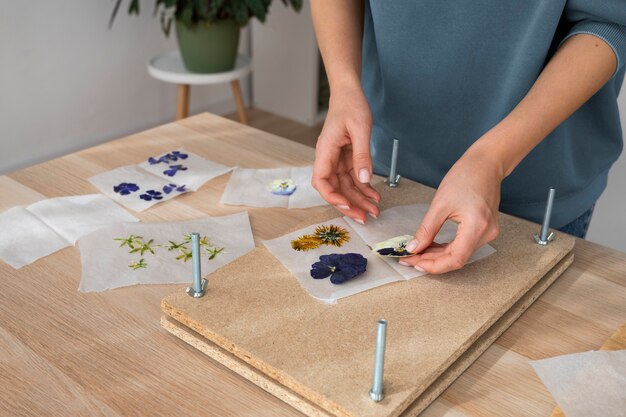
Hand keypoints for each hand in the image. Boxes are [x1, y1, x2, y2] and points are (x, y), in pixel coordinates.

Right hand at [312, 87, 380, 222]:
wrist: (349, 94)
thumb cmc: (351, 106)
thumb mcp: (360, 129)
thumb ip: (362, 156)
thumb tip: (364, 179)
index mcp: (325, 151)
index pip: (321, 181)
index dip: (331, 196)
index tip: (345, 205)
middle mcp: (328, 158)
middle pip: (334, 189)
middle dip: (349, 204)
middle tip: (365, 217)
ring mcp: (337, 160)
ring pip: (345, 187)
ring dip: (359, 200)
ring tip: (375, 210)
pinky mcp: (346, 159)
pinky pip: (353, 179)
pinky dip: (364, 188)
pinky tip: (374, 196)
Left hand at [400, 142, 503, 273]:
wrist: (485, 164)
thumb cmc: (466, 176)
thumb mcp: (440, 204)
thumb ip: (426, 229)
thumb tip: (413, 248)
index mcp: (477, 227)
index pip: (455, 259)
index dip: (433, 265)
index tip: (414, 262)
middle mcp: (486, 233)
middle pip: (456, 258)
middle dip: (431, 260)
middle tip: (408, 258)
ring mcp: (487, 232)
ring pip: (459, 253)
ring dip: (437, 255)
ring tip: (416, 252)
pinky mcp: (484, 229)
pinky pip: (463, 245)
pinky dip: (446, 247)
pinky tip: (431, 246)